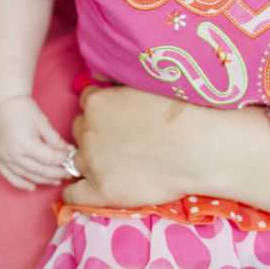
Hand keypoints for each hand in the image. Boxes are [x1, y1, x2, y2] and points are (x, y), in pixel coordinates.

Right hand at [0, 95, 72, 190]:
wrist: (2, 101)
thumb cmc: (23, 108)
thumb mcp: (42, 122)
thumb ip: (55, 139)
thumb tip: (69, 151)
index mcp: (26, 144)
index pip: (49, 159)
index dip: (63, 160)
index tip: (73, 160)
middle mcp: (13, 155)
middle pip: (39, 170)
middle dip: (56, 173)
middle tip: (69, 173)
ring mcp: (4, 158)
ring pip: (26, 175)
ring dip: (42, 180)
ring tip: (56, 180)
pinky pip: (9, 176)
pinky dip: (20, 183)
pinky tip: (32, 187)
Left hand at [64, 86, 193, 206]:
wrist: (196, 146)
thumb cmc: (176, 111)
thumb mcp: (140, 83)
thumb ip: (113, 81)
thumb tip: (95, 75)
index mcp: (96, 102)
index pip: (87, 102)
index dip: (103, 109)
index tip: (118, 116)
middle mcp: (88, 130)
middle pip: (80, 129)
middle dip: (96, 132)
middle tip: (121, 138)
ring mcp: (92, 161)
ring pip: (78, 158)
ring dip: (91, 159)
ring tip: (115, 163)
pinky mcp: (101, 191)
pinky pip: (74, 194)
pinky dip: (79, 191)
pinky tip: (93, 188)